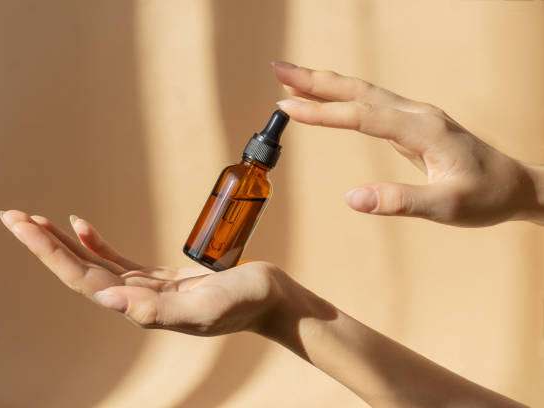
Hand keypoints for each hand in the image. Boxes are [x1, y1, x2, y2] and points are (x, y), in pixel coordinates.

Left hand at [0, 210, 282, 335]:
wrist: (269, 300)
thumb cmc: (245, 303)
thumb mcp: (206, 307)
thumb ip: (158, 309)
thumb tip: (108, 300)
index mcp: (141, 307)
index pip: (83, 278)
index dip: (51, 253)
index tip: (23, 226)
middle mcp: (135, 299)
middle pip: (78, 268)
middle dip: (43, 243)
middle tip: (11, 215)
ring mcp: (145, 287)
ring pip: (92, 263)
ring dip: (62, 242)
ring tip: (33, 219)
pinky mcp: (158, 277)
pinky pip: (116, 258)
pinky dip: (95, 241)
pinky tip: (80, 225)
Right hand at [272, 61, 542, 226]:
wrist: (514, 186)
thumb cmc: (484, 196)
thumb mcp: (446, 207)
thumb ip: (400, 202)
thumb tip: (352, 199)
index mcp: (422, 130)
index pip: (362, 116)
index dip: (323, 112)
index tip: (287, 107)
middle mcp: (416, 114)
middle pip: (358, 90)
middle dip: (315, 80)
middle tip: (278, 69)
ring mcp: (414, 115)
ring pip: (362, 91)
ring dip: (325, 83)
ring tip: (290, 77)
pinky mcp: (412, 122)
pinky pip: (369, 101)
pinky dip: (342, 94)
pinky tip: (328, 96)